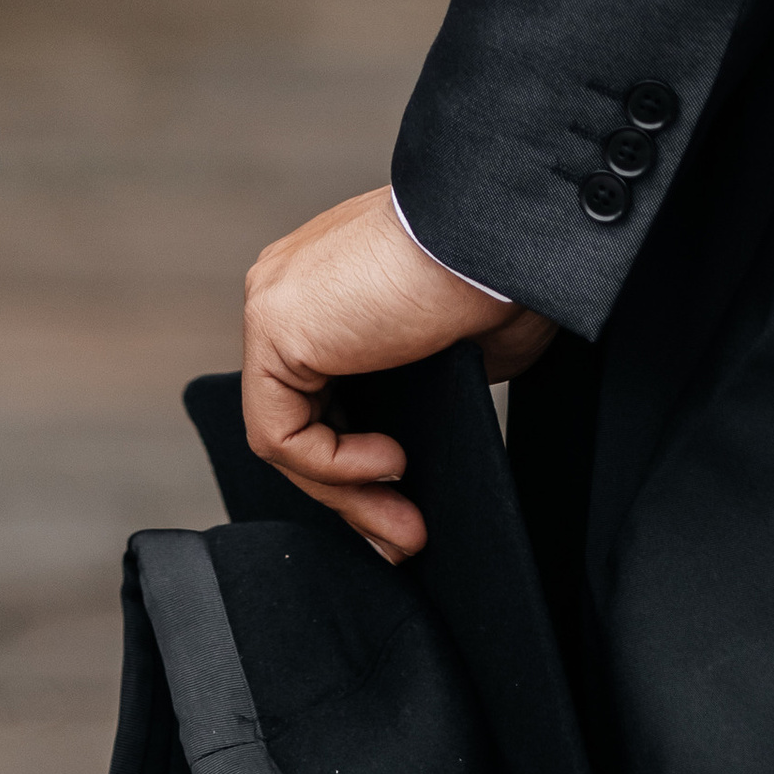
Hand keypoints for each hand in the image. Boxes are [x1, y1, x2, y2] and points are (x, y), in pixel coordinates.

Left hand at [241, 187, 557, 556]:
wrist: (500, 236)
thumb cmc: (500, 276)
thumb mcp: (460, 348)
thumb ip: (425, 387)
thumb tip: (416, 440)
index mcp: (333, 284)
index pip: (322, 391)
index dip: (358, 458)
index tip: (408, 500)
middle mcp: (292, 286)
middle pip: (302, 417)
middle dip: (356, 492)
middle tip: (407, 537)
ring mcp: (275, 302)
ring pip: (290, 433)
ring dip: (351, 494)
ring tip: (407, 527)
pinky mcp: (273, 325)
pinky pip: (284, 432)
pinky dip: (335, 467)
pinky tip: (392, 466)